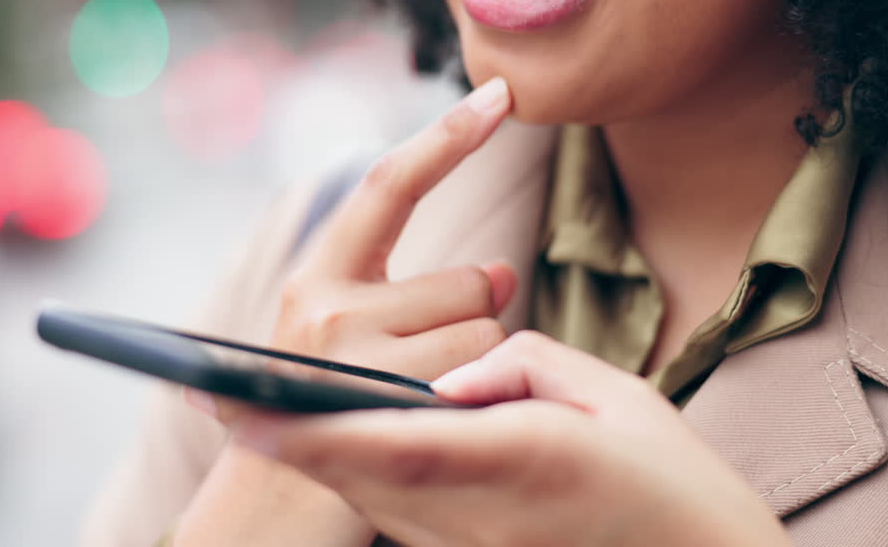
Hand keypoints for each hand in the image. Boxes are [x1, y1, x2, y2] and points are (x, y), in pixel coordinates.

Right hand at [190, 76, 517, 422]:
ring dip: (475, 366)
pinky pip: (481, 374)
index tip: (501, 95)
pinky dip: (479, 397)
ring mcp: (355, 356)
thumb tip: (499, 270)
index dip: (447, 137)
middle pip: (466, 279)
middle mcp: (328, 304)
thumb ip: (412, 293)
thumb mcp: (343, 340)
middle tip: (423, 369)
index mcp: (316, 276)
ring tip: (419, 403)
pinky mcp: (388, 404)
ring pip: (483, 327)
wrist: (266, 514)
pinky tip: (432, 424)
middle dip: (472, 319)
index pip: (389, 184)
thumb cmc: (319, 416)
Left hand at [225, 331, 791, 546]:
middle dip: (289, 437)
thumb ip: (522, 369)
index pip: (395, 445)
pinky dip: (354, 475)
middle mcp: (482, 517)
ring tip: (253, 411)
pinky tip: (329, 442)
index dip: (313, 430)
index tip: (243, 408)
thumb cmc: (670, 479)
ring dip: (314, 455)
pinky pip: (393, 514)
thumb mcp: (613, 398)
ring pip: (368, 499)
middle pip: (361, 475)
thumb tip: (449, 374)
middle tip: (217, 398)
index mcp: (523, 462)